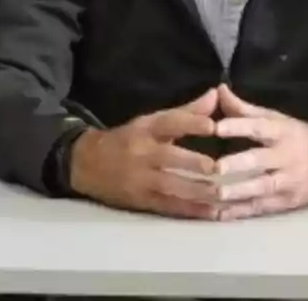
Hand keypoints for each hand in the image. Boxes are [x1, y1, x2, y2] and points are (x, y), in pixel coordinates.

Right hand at [69, 88, 222, 218]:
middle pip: (169, 158)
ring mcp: (140, 180)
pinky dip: (190, 211)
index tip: (213, 126)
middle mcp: (143, 153)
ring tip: (221, 194)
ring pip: (170, 186)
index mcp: (147, 129)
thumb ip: (188, 111)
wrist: (86, 164)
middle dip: (194, 164)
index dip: (191, 123)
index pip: (169, 123)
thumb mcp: (152, 121)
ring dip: (196, 192)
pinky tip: (211, 213)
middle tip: (219, 167)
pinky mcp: (141, 201)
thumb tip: (216, 94)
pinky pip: (167, 206)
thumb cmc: (129, 139)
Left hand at [212, 84, 307, 219]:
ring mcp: (287, 182)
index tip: (217, 126)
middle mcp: (286, 157)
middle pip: (260, 161)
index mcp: (283, 132)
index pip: (260, 128)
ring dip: (236, 193)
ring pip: (260, 188)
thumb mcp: (280, 120)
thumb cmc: (301, 139)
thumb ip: (247, 109)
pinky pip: (260, 208)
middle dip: (237, 165)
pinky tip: (219, 215)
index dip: (239, 126)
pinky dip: (240, 212)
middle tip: (214, 167)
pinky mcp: (286, 203)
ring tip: (213, 195)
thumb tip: (219, 90)